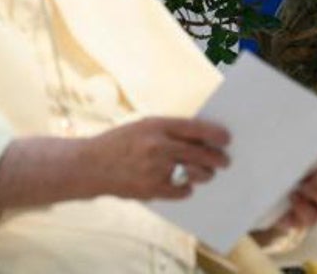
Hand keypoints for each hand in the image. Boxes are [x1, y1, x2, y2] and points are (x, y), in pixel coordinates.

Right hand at [78, 116, 230, 199]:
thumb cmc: (119, 142)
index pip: (195, 128)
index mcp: (156, 125)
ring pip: (195, 173)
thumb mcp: (143, 126)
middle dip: (217, 158)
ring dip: (204, 173)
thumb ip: (169, 130)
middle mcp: (158, 146)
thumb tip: (201, 137)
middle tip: (224, 161)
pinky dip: (186, 189)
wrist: (89, 165)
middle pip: (200, 153)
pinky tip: (185, 185)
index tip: (227, 139)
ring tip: (206, 172)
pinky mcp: (151, 189)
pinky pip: (181, 191)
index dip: (215, 134)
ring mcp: (155, 169)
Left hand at [271, 153, 316, 231]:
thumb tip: (299, 138)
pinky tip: (292, 198)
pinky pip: (311, 217)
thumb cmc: (283, 169)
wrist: (266, 197)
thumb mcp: (292, 156)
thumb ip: (301, 150)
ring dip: (314, 192)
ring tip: (299, 187)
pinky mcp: (308, 219)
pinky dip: (302, 207)